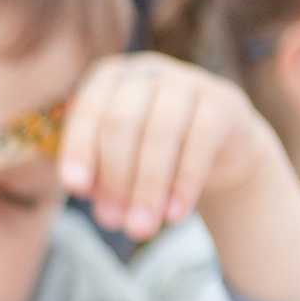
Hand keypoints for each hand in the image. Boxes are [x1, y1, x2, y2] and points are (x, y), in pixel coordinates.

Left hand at [60, 52, 299, 300]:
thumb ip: (98, 178)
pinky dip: (184, 182)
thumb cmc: (148, 155)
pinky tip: (174, 214)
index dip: (80, 149)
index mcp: (110, 79)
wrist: (216, 152)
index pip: (89, 110)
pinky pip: (200, 141)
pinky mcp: (223, 102)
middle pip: (122, 121)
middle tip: (112, 222)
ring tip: (141, 229)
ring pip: (161, 132)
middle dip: (114, 176)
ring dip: (148, 186)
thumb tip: (98, 204)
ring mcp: (189, 81)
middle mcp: (148, 72)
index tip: (75, 189)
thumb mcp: (116, 162)